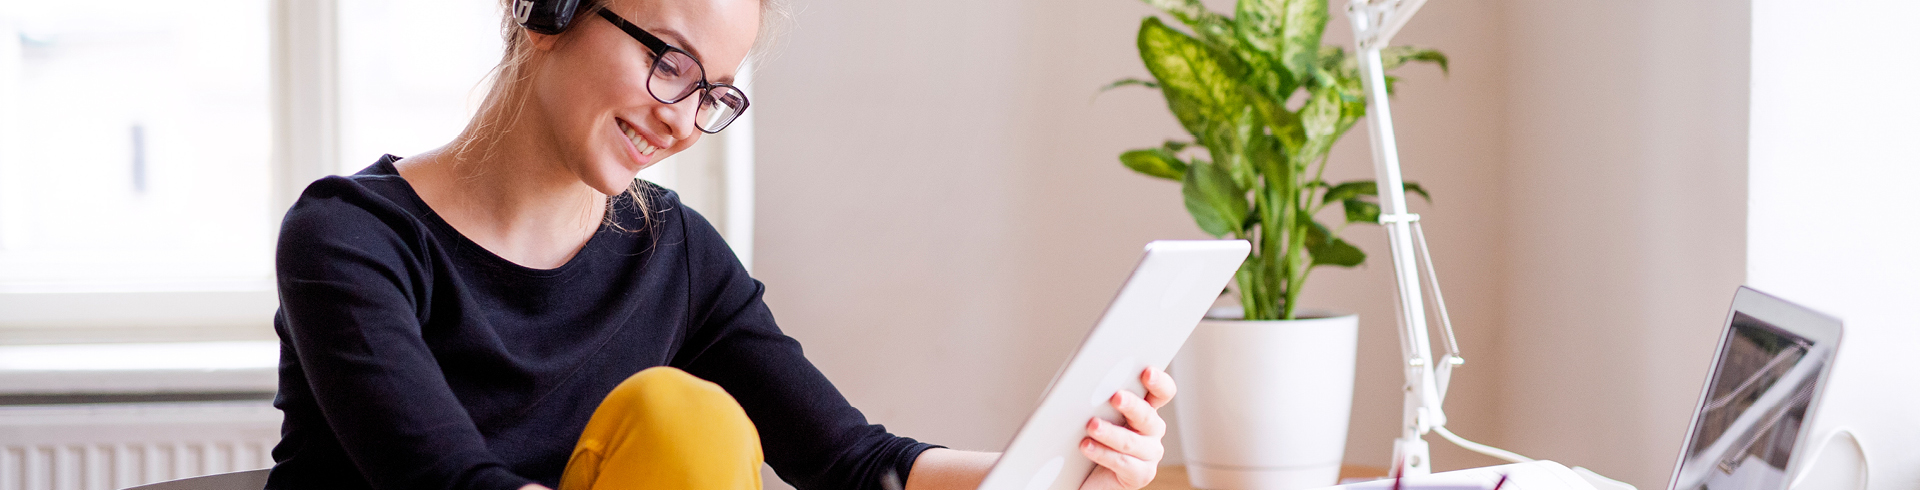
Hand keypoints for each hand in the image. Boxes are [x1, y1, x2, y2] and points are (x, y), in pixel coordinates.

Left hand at [1077, 367, 1176, 489]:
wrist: (1085, 475)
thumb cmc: (1094, 438)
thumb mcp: (1098, 414)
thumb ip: (1101, 401)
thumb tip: (1086, 386)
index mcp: (1146, 409)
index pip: (1162, 392)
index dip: (1159, 382)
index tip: (1147, 372)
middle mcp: (1152, 430)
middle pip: (1148, 415)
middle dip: (1131, 405)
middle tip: (1115, 396)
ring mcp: (1149, 453)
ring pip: (1131, 441)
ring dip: (1110, 432)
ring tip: (1092, 425)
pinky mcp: (1140, 474)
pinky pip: (1123, 463)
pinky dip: (1103, 454)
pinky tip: (1087, 447)